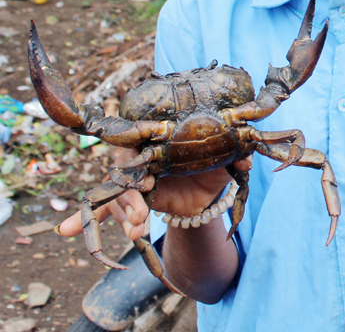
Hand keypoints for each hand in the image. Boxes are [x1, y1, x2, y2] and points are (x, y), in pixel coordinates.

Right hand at [56, 147, 251, 241]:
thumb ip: (233, 160)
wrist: (206, 196)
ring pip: (117, 197)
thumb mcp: (224, 166)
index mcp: (162, 144)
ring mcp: (133, 181)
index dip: (139, 165)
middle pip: (123, 176)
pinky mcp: (130, 201)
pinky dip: (83, 221)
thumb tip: (247, 160)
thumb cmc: (213, 170)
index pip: (140, 147)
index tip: (149, 183)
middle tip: (141, 216)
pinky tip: (66, 230)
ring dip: (122, 215)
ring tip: (135, 232)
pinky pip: (103, 209)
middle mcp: (143, 160)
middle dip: (129, 199)